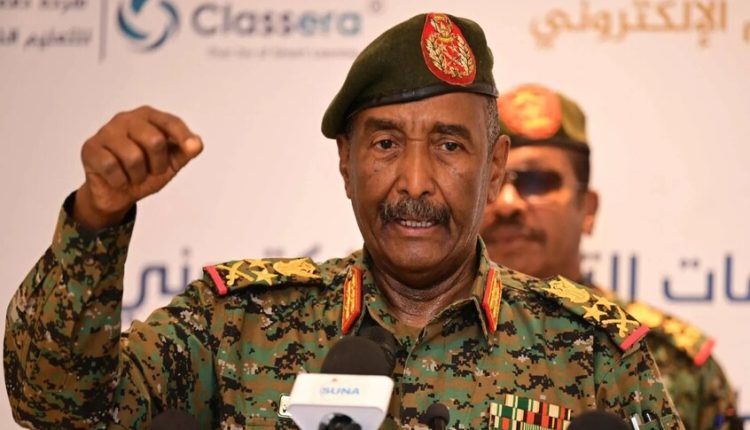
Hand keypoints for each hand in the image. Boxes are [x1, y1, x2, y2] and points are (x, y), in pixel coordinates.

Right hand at [74, 106, 202, 229]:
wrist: (117, 194)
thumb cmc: (144, 171)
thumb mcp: (170, 163)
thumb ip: (185, 152)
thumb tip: (196, 144)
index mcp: (148, 117)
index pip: (170, 122)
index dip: (183, 135)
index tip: (193, 148)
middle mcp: (126, 119)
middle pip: (154, 140)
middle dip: (158, 164)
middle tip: (152, 171)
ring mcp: (106, 131)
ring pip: (133, 157)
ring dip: (138, 176)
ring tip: (134, 176)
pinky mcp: (90, 148)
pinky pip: (112, 168)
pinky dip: (120, 181)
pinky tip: (118, 178)